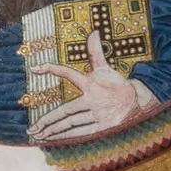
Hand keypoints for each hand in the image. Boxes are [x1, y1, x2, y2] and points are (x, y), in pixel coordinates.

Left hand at [30, 30, 153, 142]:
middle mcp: (92, 99)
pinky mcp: (103, 127)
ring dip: (54, 130)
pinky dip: (67, 136)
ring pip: (71, 124)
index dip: (53, 69)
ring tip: (39, 135)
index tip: (36, 68)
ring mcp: (98, 115)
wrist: (137, 101)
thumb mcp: (105, 68)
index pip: (69, 73)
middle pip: (65, 111)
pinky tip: (54, 139)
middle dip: (47, 120)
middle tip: (32, 128)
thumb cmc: (116, 84)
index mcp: (91, 84)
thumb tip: (94, 31)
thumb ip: (95, 51)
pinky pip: (81, 133)